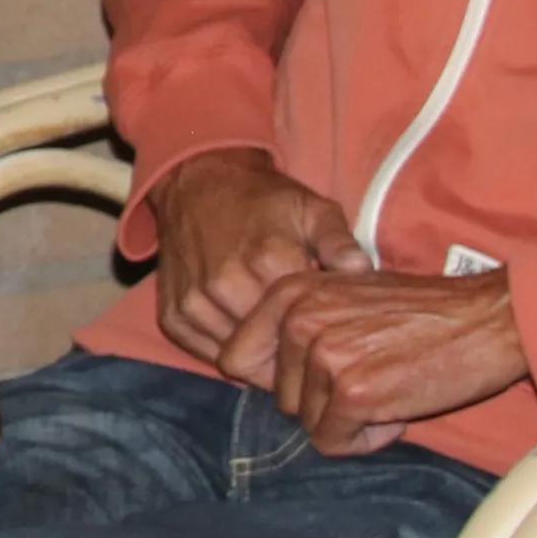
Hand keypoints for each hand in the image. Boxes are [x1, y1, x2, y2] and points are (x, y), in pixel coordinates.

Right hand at [143, 145, 361, 362]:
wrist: (200, 181)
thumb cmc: (264, 200)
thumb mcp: (313, 209)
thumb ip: (340, 242)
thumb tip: (363, 273)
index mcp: (270, 261)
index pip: (303, 325)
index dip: (317, 334)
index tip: (324, 332)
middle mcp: (227, 286)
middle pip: (270, 347)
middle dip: (288, 350)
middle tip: (299, 342)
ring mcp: (195, 304)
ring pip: (236, 357)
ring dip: (255, 355)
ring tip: (271, 339)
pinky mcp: (173, 316)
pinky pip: (205, 354)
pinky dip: (224, 351)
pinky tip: (241, 333)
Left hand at [228, 270, 534, 455]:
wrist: (487, 319)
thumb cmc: (422, 312)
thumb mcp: (345, 295)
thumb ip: (298, 324)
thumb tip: (249, 373)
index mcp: (290, 292)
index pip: (236, 359)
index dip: (274, 380)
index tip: (315, 377)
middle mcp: (298, 321)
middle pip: (278, 398)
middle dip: (322, 400)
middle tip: (373, 375)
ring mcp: (323, 357)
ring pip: (307, 423)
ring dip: (348, 418)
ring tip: (389, 385)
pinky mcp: (352, 394)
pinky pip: (334, 442)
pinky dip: (367, 437)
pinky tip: (398, 407)